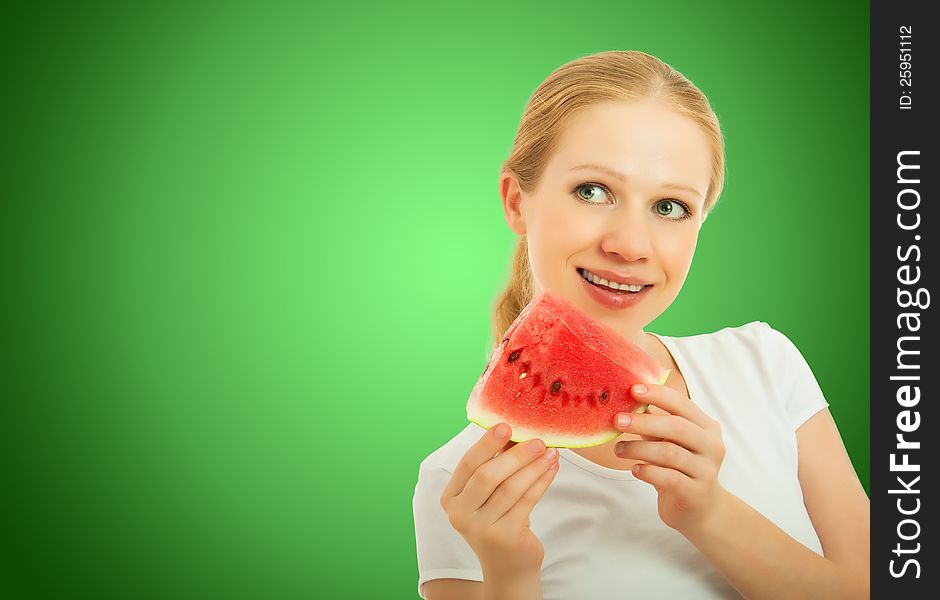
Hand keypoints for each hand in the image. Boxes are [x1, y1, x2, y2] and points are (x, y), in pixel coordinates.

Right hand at [439, 423, 559, 577]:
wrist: (508, 567)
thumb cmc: (498, 521)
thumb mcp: (488, 495)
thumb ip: (494, 466)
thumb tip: (515, 431)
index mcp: (451, 498)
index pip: (467, 464)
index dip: (487, 444)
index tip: (506, 425)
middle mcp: (460, 515)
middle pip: (487, 475)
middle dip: (515, 455)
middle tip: (538, 440)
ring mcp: (481, 529)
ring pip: (510, 488)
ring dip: (533, 467)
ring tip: (551, 453)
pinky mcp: (505, 538)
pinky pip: (526, 502)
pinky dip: (541, 483)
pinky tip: (552, 470)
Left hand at [613, 384, 726, 533]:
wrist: (700, 509)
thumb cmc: (680, 468)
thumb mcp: (671, 441)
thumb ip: (656, 421)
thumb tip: (629, 396)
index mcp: (707, 427)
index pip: (683, 404)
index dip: (658, 395)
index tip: (633, 390)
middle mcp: (711, 446)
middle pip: (677, 427)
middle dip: (644, 422)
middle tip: (617, 420)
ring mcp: (706, 470)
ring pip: (669, 453)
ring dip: (638, 448)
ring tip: (618, 449)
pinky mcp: (695, 493)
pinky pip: (668, 477)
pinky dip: (647, 471)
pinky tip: (634, 469)